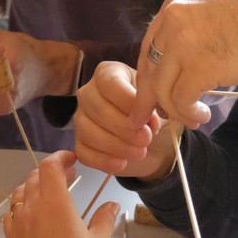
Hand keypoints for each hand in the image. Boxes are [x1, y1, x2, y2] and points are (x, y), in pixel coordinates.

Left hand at [3, 152, 117, 237]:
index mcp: (55, 203)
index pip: (50, 167)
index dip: (60, 157)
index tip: (73, 159)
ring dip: (34, 185)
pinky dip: (22, 204)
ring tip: (49, 191)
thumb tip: (112, 205)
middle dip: (51, 170)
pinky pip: (12, 211)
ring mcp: (18, 222)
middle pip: (35, 176)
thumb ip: (104, 219)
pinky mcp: (11, 237)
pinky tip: (32, 213)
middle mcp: (33, 207)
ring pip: (20, 192)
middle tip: (68, 174)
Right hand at [73, 61, 170, 178]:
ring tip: (139, 153)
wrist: (152, 139)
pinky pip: (83, 152)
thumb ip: (152, 104)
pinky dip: (103, 160)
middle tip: (145, 139)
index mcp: (108, 74)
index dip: (128, 102)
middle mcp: (89, 93)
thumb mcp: (158, 103)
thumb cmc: (153, 113)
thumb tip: (147, 118)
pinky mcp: (79, 142)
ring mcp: (81, 118)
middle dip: (123, 127)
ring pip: (89, 132)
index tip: (148, 118)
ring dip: (116, 145)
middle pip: (97, 108)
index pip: (110, 83)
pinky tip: (122, 163)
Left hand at [131, 0, 237, 129]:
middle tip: (154, 118)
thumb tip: (181, 63)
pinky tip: (202, 116)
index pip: (150, 46)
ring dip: (174, 110)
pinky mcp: (201, 65)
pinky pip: (181, 99)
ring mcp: (184, 42)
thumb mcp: (215, 9)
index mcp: (175, 3)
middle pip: (149, 68)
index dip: (150, 75)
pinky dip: (188, 113)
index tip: (153, 95)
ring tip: (192, 119)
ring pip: (162, 88)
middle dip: (149, 99)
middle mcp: (173, 18)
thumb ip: (192, 29)